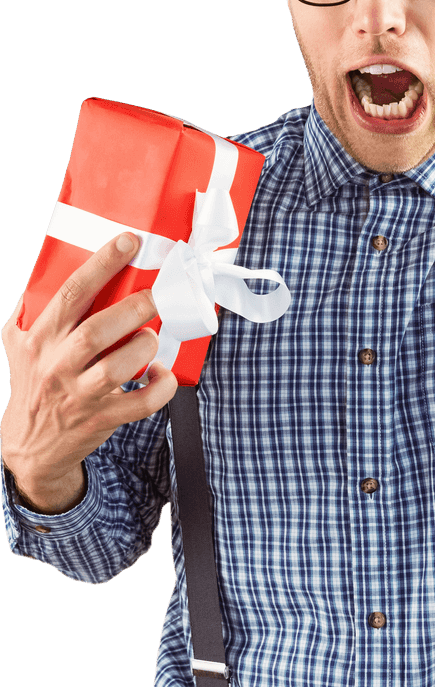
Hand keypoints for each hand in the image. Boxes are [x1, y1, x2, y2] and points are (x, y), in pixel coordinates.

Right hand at [0, 232, 177, 511]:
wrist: (29, 445)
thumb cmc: (33, 381)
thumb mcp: (19, 342)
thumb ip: (35, 306)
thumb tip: (55, 262)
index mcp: (40, 338)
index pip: (71, 293)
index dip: (103, 264)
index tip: (130, 241)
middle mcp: (57, 365)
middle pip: (97, 331)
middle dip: (134, 307)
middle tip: (157, 294)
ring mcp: (81, 394)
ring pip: (118, 367)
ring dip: (145, 345)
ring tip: (152, 335)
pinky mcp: (103, 418)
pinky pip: (141, 403)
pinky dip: (161, 387)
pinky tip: (161, 373)